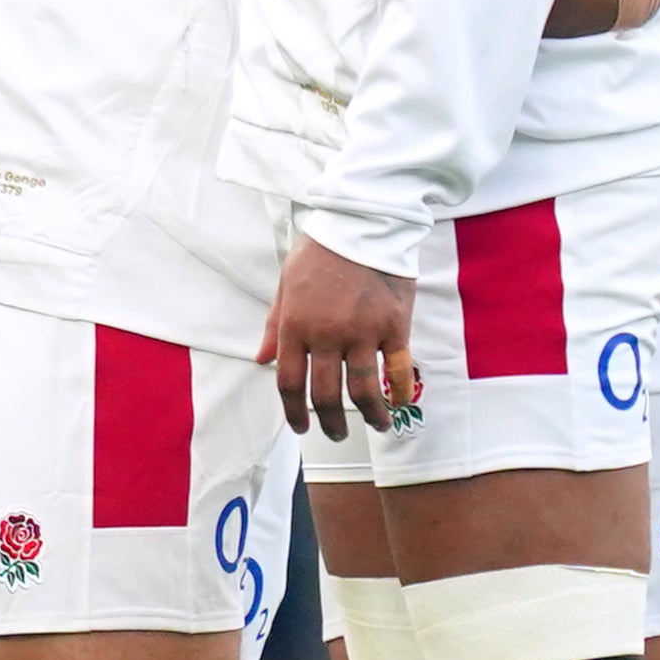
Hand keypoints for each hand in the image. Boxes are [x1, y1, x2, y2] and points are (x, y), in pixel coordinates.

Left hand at [265, 240, 423, 441]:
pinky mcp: (393, 327)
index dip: (294, 412)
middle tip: (336, 434)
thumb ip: (274, 326)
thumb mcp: (285, 285)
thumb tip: (261, 360)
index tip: (301, 427)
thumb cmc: (319, 252)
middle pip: (325, 394)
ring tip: (376, 425)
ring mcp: (362, 333)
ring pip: (363, 390)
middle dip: (330, 423)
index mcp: (294, 326)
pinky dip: (399, 392)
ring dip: (369, 416)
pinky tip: (398, 403)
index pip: (289, 383)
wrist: (362, 225)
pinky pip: (397, 370)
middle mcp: (326, 335)